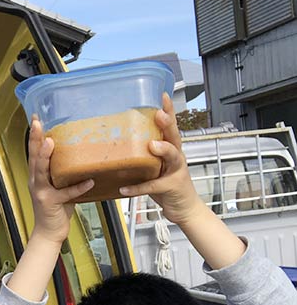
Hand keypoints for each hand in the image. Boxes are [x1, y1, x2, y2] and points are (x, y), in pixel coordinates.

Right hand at [28, 115, 94, 243]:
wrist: (49, 232)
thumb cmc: (56, 208)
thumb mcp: (58, 186)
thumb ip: (63, 172)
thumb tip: (80, 154)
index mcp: (37, 176)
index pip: (33, 152)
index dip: (33, 135)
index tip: (35, 118)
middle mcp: (35, 181)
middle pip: (33, 157)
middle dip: (34, 139)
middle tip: (37, 123)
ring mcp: (41, 192)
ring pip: (41, 171)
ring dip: (45, 157)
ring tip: (50, 143)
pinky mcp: (51, 203)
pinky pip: (65, 194)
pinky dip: (77, 188)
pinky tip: (88, 182)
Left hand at [119, 93, 204, 225]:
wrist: (184, 208)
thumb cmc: (168, 186)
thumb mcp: (156, 167)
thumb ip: (144, 156)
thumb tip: (120, 145)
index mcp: (172, 150)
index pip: (171, 126)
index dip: (169, 111)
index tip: (162, 96)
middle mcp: (177, 158)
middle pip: (175, 137)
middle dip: (168, 125)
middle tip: (159, 114)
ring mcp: (176, 172)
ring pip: (173, 157)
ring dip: (163, 150)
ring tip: (151, 145)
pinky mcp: (171, 188)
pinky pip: (153, 186)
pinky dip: (137, 188)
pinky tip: (124, 189)